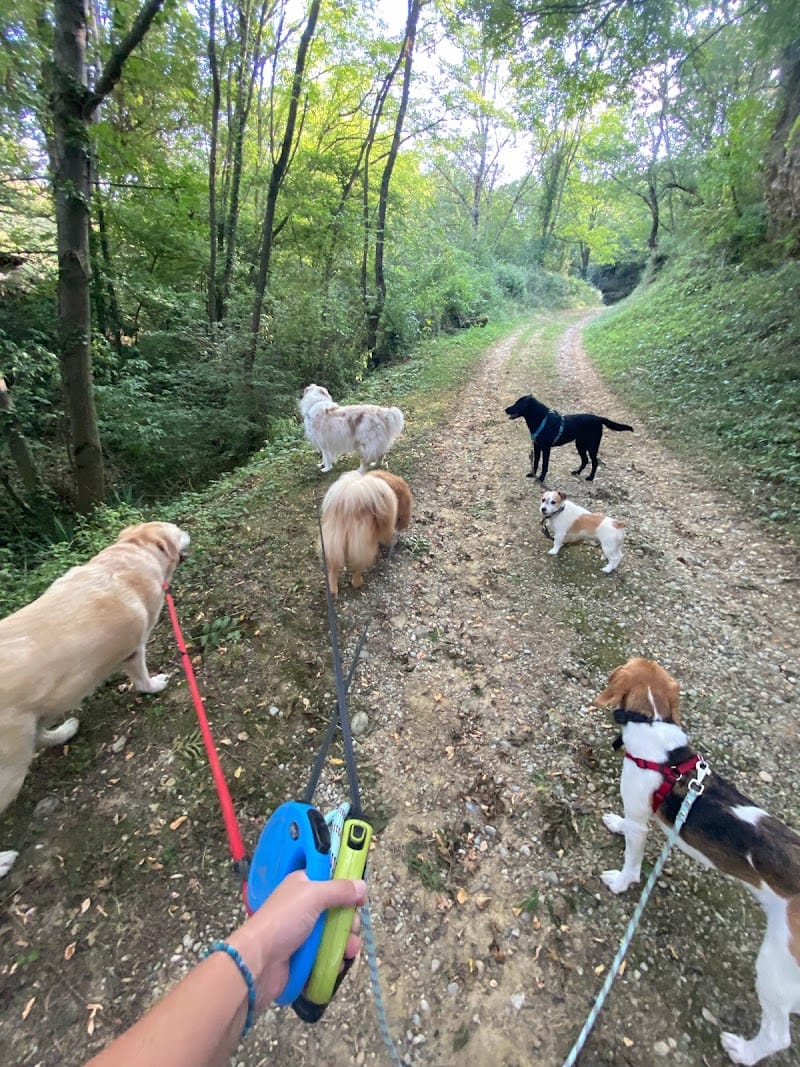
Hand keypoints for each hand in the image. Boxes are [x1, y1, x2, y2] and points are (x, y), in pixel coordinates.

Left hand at [227, 870, 366, 1007]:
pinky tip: (340, 965)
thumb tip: (362, 886)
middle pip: (339, 912)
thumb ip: (339, 889)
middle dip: (350, 922)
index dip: (347, 889)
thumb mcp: (312, 896)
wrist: (257, 963)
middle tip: (352, 930)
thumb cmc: (281, 922)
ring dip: (346, 944)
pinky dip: (336, 962)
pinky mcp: (306, 958)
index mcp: (304, 887)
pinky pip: (328, 957)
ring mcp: (306, 935)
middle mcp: (305, 909)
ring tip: (348, 952)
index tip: (360, 898)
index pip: (332, 882)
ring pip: (336, 936)